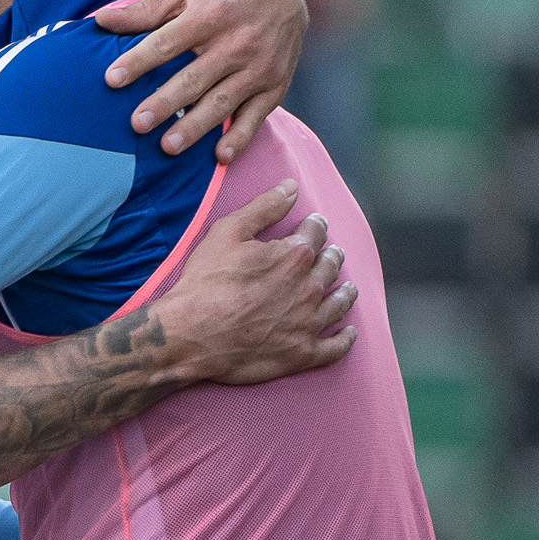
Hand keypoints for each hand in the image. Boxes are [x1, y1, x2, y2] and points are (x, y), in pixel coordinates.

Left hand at [95, 0, 309, 161]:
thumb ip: (144, 10)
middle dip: (166, 102)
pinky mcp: (275, 86)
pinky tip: (220, 156)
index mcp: (210, 14)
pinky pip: (256, 116)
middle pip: (195, 78)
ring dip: (195, 127)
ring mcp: (259, 66)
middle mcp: (238, 41)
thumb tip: (100, 20)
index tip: (112, 79)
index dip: (139, 61)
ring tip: (167, 147)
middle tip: (137, 124)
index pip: (168, 42)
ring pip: (222, 101)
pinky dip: (240, 137)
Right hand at [150, 180, 356, 386]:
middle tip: (332, 254)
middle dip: (332, 256)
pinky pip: (336, 347)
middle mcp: (309, 288)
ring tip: (348, 288)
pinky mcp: (303, 353)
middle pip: (330, 267)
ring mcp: (309, 322)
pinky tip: (348, 332)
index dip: (315, 226)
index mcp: (293, 256)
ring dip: (346, 293)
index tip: (314, 224)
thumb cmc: (204, 282)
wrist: (190, 335)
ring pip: (339, 304)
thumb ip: (264, 207)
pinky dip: (345, 338)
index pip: (315, 234)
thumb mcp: (228, 233)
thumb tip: (291, 186)